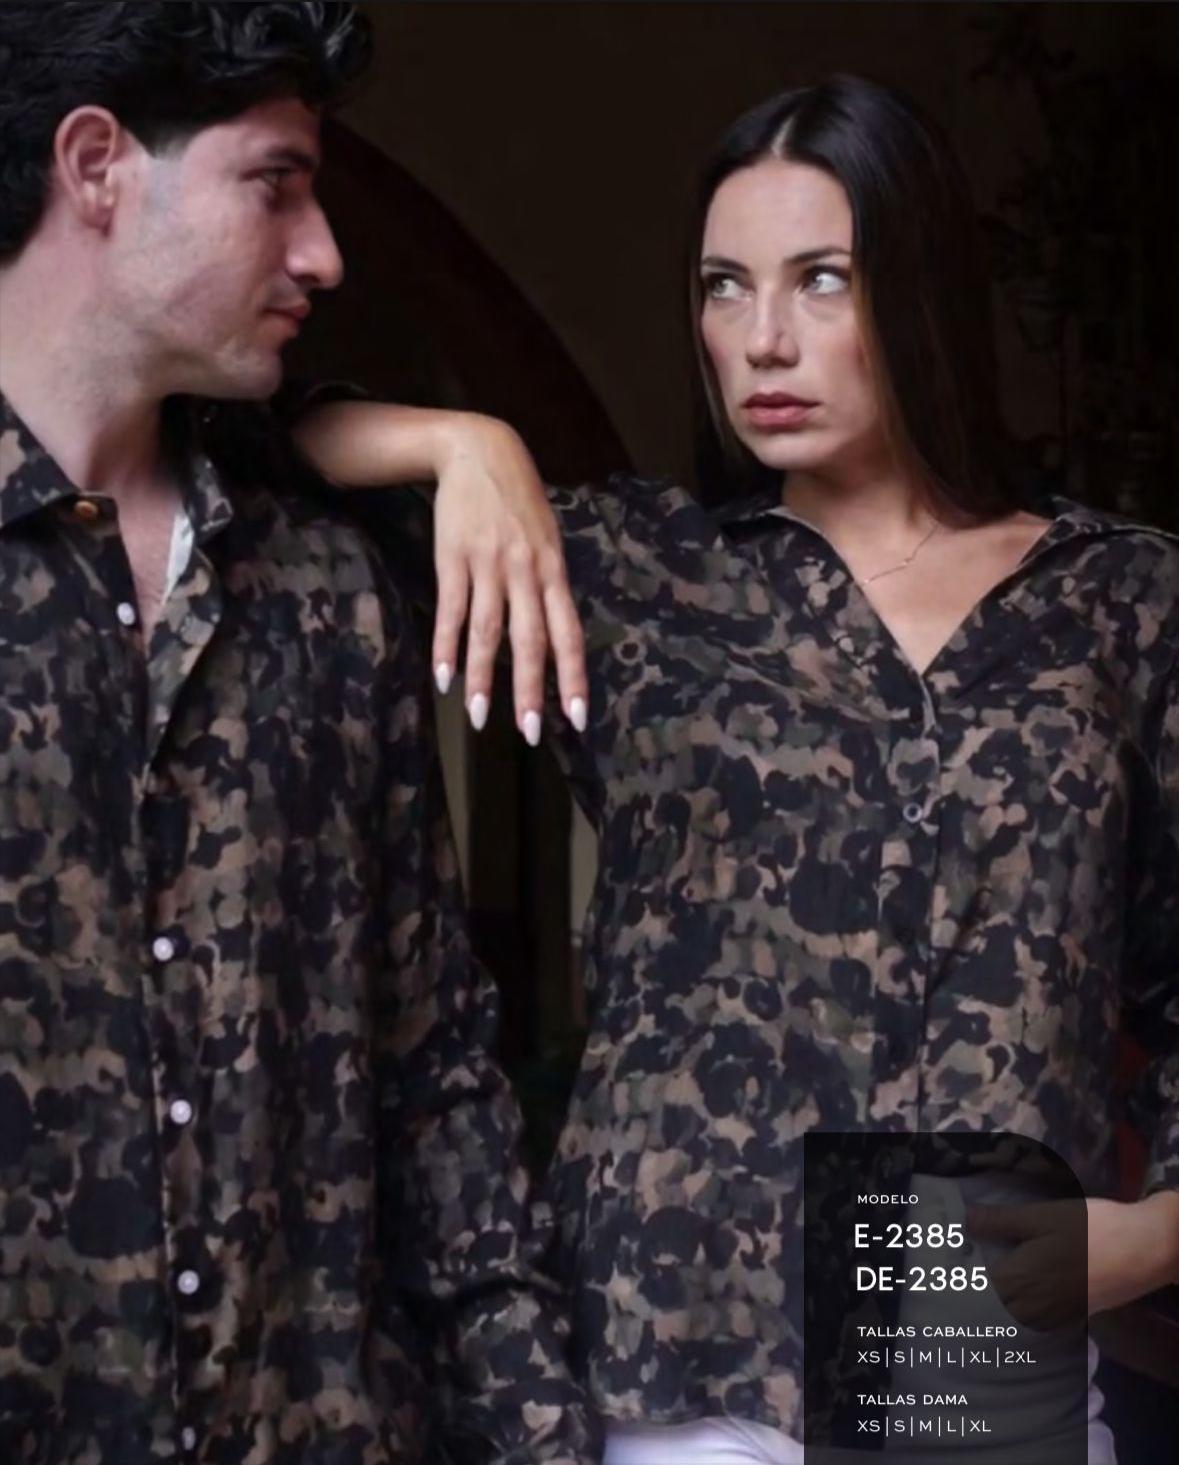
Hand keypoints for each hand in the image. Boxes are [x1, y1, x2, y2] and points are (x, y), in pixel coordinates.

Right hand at [431, 416, 586, 743]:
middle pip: (530, 640)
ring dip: (483, 678)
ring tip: (480, 718)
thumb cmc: (519, 503)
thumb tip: (553, 642)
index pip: (568, 633)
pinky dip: (446, 646)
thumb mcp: (548, 540)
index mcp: (553, 570)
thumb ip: (549, 588)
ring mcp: (488, 564)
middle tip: (530, 733)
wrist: (479, 451)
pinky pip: (451, 609)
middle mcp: (525, 570)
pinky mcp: (453, 557)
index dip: (573, 677)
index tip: (577, 718)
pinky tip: (443, 677)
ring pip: (487, 631)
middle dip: (530, 690)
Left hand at [967, 1192, 1178, 1326]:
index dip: (958, 1279)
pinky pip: (1042, 1307)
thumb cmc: (1091, 1230)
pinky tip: (1024, 1275)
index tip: (940, 1268)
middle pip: (997, 1303)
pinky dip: (1028, 1295)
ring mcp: (1059, 1311)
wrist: (1147, 1249)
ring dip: (1001, 1293)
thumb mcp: (1042, 1217)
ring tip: (982, 1269)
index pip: (978, 1291)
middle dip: (976, 1289)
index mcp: (1024, 1284)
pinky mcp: (1077, 1309)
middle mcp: (1038, 1307)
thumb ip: (1001, 1221)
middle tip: (953, 1269)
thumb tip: (963, 1221)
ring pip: (1020, 1307)